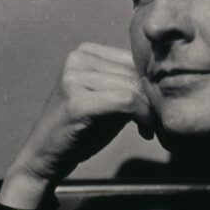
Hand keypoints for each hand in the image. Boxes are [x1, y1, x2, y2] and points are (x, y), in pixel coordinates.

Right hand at [0, 43, 153, 208]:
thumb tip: (164, 82)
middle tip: (159, 121)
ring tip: (150, 127)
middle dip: (152, 98)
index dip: (151, 83)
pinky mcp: (77, 101)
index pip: (133, 58)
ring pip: (132, 86)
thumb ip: (129, 85)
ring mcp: (74, 78)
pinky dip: (142, 116)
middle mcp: (77, 59)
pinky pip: (125, 101)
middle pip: (134, 72)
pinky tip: (144, 131)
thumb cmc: (80, 130)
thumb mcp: (107, 99)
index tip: (157, 107)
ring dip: (149, 110)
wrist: (45, 156)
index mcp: (84, 52)